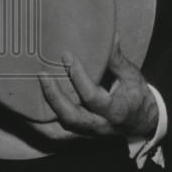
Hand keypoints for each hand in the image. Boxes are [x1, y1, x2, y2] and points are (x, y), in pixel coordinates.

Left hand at [38, 38, 158, 139]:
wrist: (143, 122)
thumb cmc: (136, 95)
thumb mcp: (132, 76)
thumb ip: (117, 58)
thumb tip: (111, 34)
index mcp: (116, 110)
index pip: (93, 97)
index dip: (79, 77)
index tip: (67, 56)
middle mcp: (100, 125)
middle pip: (72, 117)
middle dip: (54, 97)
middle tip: (43, 75)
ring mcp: (89, 133)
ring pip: (62, 130)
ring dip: (44, 114)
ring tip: (28, 96)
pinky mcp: (81, 135)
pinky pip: (58, 137)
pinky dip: (43, 127)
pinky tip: (29, 113)